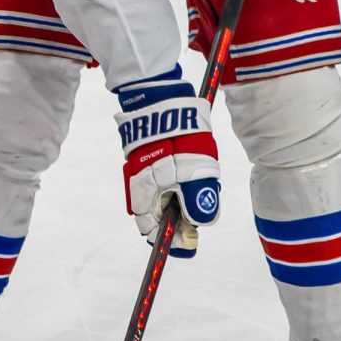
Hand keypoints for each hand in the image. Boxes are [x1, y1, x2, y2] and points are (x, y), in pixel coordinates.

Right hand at [114, 75, 219, 256]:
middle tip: (202, 200)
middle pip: (159, 215)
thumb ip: (199, 200)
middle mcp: (138, 187)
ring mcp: (138, 172)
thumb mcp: (198, 170)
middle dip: (181, 215)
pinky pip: (159, 179)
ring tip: (199, 176)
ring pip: (161, 197)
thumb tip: (199, 223)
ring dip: (180, 196)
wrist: (160, 97)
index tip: (190, 242)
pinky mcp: (142, 159)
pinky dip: (174, 180)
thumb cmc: (181, 135)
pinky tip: (189, 164)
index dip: (172, 241)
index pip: (153, 232)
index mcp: (146, 195)